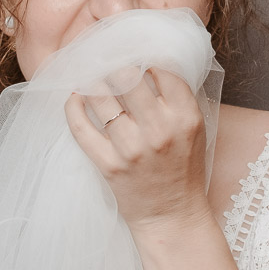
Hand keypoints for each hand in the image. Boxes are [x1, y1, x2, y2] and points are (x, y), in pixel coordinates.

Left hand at [63, 67, 210, 235]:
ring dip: (92, 81)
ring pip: (101, 97)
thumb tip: (149, 62)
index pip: (161, 70)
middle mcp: (159, 130)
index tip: (134, 54)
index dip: (145, 57)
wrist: (172, 215)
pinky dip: (73, 108)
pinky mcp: (109, 165)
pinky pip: (81, 128)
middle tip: (106, 60)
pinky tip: (74, 97)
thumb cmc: (184, 168)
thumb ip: (177, 97)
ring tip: (89, 76)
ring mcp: (132, 148)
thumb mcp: (195, 129)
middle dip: (115, 64)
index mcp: (185, 117)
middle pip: (128, 77)